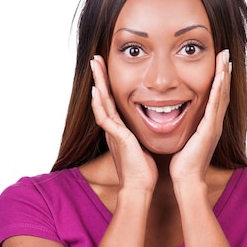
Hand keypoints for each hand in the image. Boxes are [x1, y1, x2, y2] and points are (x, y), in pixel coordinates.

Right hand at [90, 56, 157, 192]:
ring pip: (101, 103)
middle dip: (100, 77)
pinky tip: (97, 91)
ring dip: (98, 83)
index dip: (109, 85)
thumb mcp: (143, 146)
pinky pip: (105, 118)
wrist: (139, 187)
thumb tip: (152, 128)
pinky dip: (100, 105)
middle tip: (95, 59)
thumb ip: (142, 135)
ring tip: (94, 65)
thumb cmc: (143, 171)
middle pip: (103, 98)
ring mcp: (113, 133)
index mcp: (120, 130)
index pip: (113, 102)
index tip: (107, 68)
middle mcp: (113, 129)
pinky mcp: (117, 138)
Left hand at [169, 49, 230, 185]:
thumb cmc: (182, 164)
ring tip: (225, 58)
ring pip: (222, 95)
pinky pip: (216, 106)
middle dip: (224, 72)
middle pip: (223, 92)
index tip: (218, 63)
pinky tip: (220, 76)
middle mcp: (214, 123)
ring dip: (224, 75)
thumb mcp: (184, 140)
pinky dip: (219, 89)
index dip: (218, 80)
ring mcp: (214, 126)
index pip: (215, 98)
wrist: (187, 179)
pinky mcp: (210, 130)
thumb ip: (184, 128)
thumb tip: (174, 119)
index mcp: (208, 125)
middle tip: (225, 53)